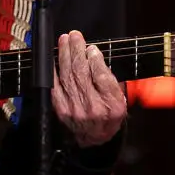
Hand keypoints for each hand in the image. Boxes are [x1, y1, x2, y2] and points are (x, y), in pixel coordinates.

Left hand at [51, 31, 126, 147]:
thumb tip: (95, 56)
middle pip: (82, 73)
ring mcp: (75, 110)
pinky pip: (55, 85)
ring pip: (67, 76)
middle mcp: (93, 108)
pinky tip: (53, 58)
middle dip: (77, 50)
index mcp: (112, 105)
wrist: (95, 139)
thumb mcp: (121, 99)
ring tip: (64, 41)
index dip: (95, 59)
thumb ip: (111, 79)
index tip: (92, 48)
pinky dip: (53, 70)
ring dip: (64, 55)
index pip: (101, 76)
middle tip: (75, 36)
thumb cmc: (109, 115)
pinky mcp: (61, 109)